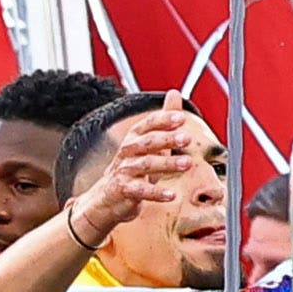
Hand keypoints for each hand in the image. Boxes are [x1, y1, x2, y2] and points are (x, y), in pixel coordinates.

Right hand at [63, 106, 207, 253]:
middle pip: (146, 142)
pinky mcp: (122, 190)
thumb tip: (174, 93)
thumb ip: (163, 121)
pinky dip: (156, 193)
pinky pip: (140, 191)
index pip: (147, 124)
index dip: (162, 120)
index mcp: (133, 138)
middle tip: (187, 138)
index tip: (181, 118)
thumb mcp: (147, 143)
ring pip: (145, 164)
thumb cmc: (130, 169)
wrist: (105, 199)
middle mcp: (127, 152)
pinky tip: (171, 195)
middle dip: (167, 139)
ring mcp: (123, 171)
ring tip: (187, 164)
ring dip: (167, 164)